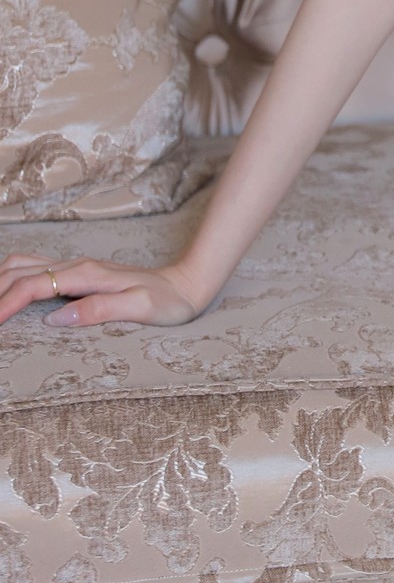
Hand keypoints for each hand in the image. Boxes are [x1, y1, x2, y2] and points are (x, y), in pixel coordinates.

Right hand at [0, 250, 205, 328]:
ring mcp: (76, 267)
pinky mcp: (78, 274)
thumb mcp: (140, 308)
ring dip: (0, 281)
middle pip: (18, 270)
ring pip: (23, 264)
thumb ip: (99, 310)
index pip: (32, 285)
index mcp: (86, 274)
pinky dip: (12, 279)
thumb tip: (55, 318)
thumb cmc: (167, 301)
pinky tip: (7, 294)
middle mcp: (77, 266)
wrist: (186, 284)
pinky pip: (35, 269)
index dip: (4, 304)